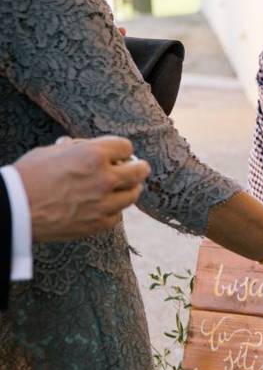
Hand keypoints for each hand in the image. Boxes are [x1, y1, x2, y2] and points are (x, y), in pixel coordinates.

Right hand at [14, 136, 150, 241]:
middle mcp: (104, 178)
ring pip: (133, 194)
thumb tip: (84, 145)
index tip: (120, 153)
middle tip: (138, 168)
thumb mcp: (50, 152)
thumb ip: (75, 148)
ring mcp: (105, 203)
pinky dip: (114, 209)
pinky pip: (118, 215)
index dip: (122, 149)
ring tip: (124, 187)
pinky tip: (106, 206)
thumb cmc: (27, 177)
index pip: (126, 146)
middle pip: (140, 170)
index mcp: (93, 155)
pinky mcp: (100, 223)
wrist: (15, 210)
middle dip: (139, 167)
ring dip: (129, 188)